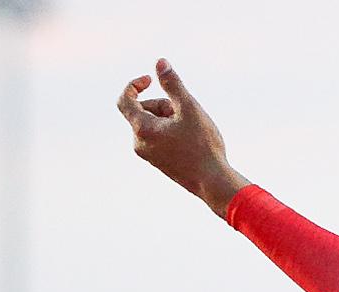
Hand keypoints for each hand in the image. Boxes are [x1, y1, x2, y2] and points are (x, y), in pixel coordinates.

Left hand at [115, 58, 245, 214]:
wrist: (213, 182)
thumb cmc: (203, 146)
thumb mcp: (189, 108)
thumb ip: (173, 84)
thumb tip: (159, 63)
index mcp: (142, 128)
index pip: (125, 99)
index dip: (135, 85)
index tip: (151, 79)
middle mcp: (139, 143)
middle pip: (144, 111)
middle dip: (163, 105)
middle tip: (186, 113)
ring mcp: (148, 155)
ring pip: (153, 125)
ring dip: (169, 119)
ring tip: (191, 129)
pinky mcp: (158, 163)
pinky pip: (158, 138)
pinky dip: (171, 132)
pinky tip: (191, 141)